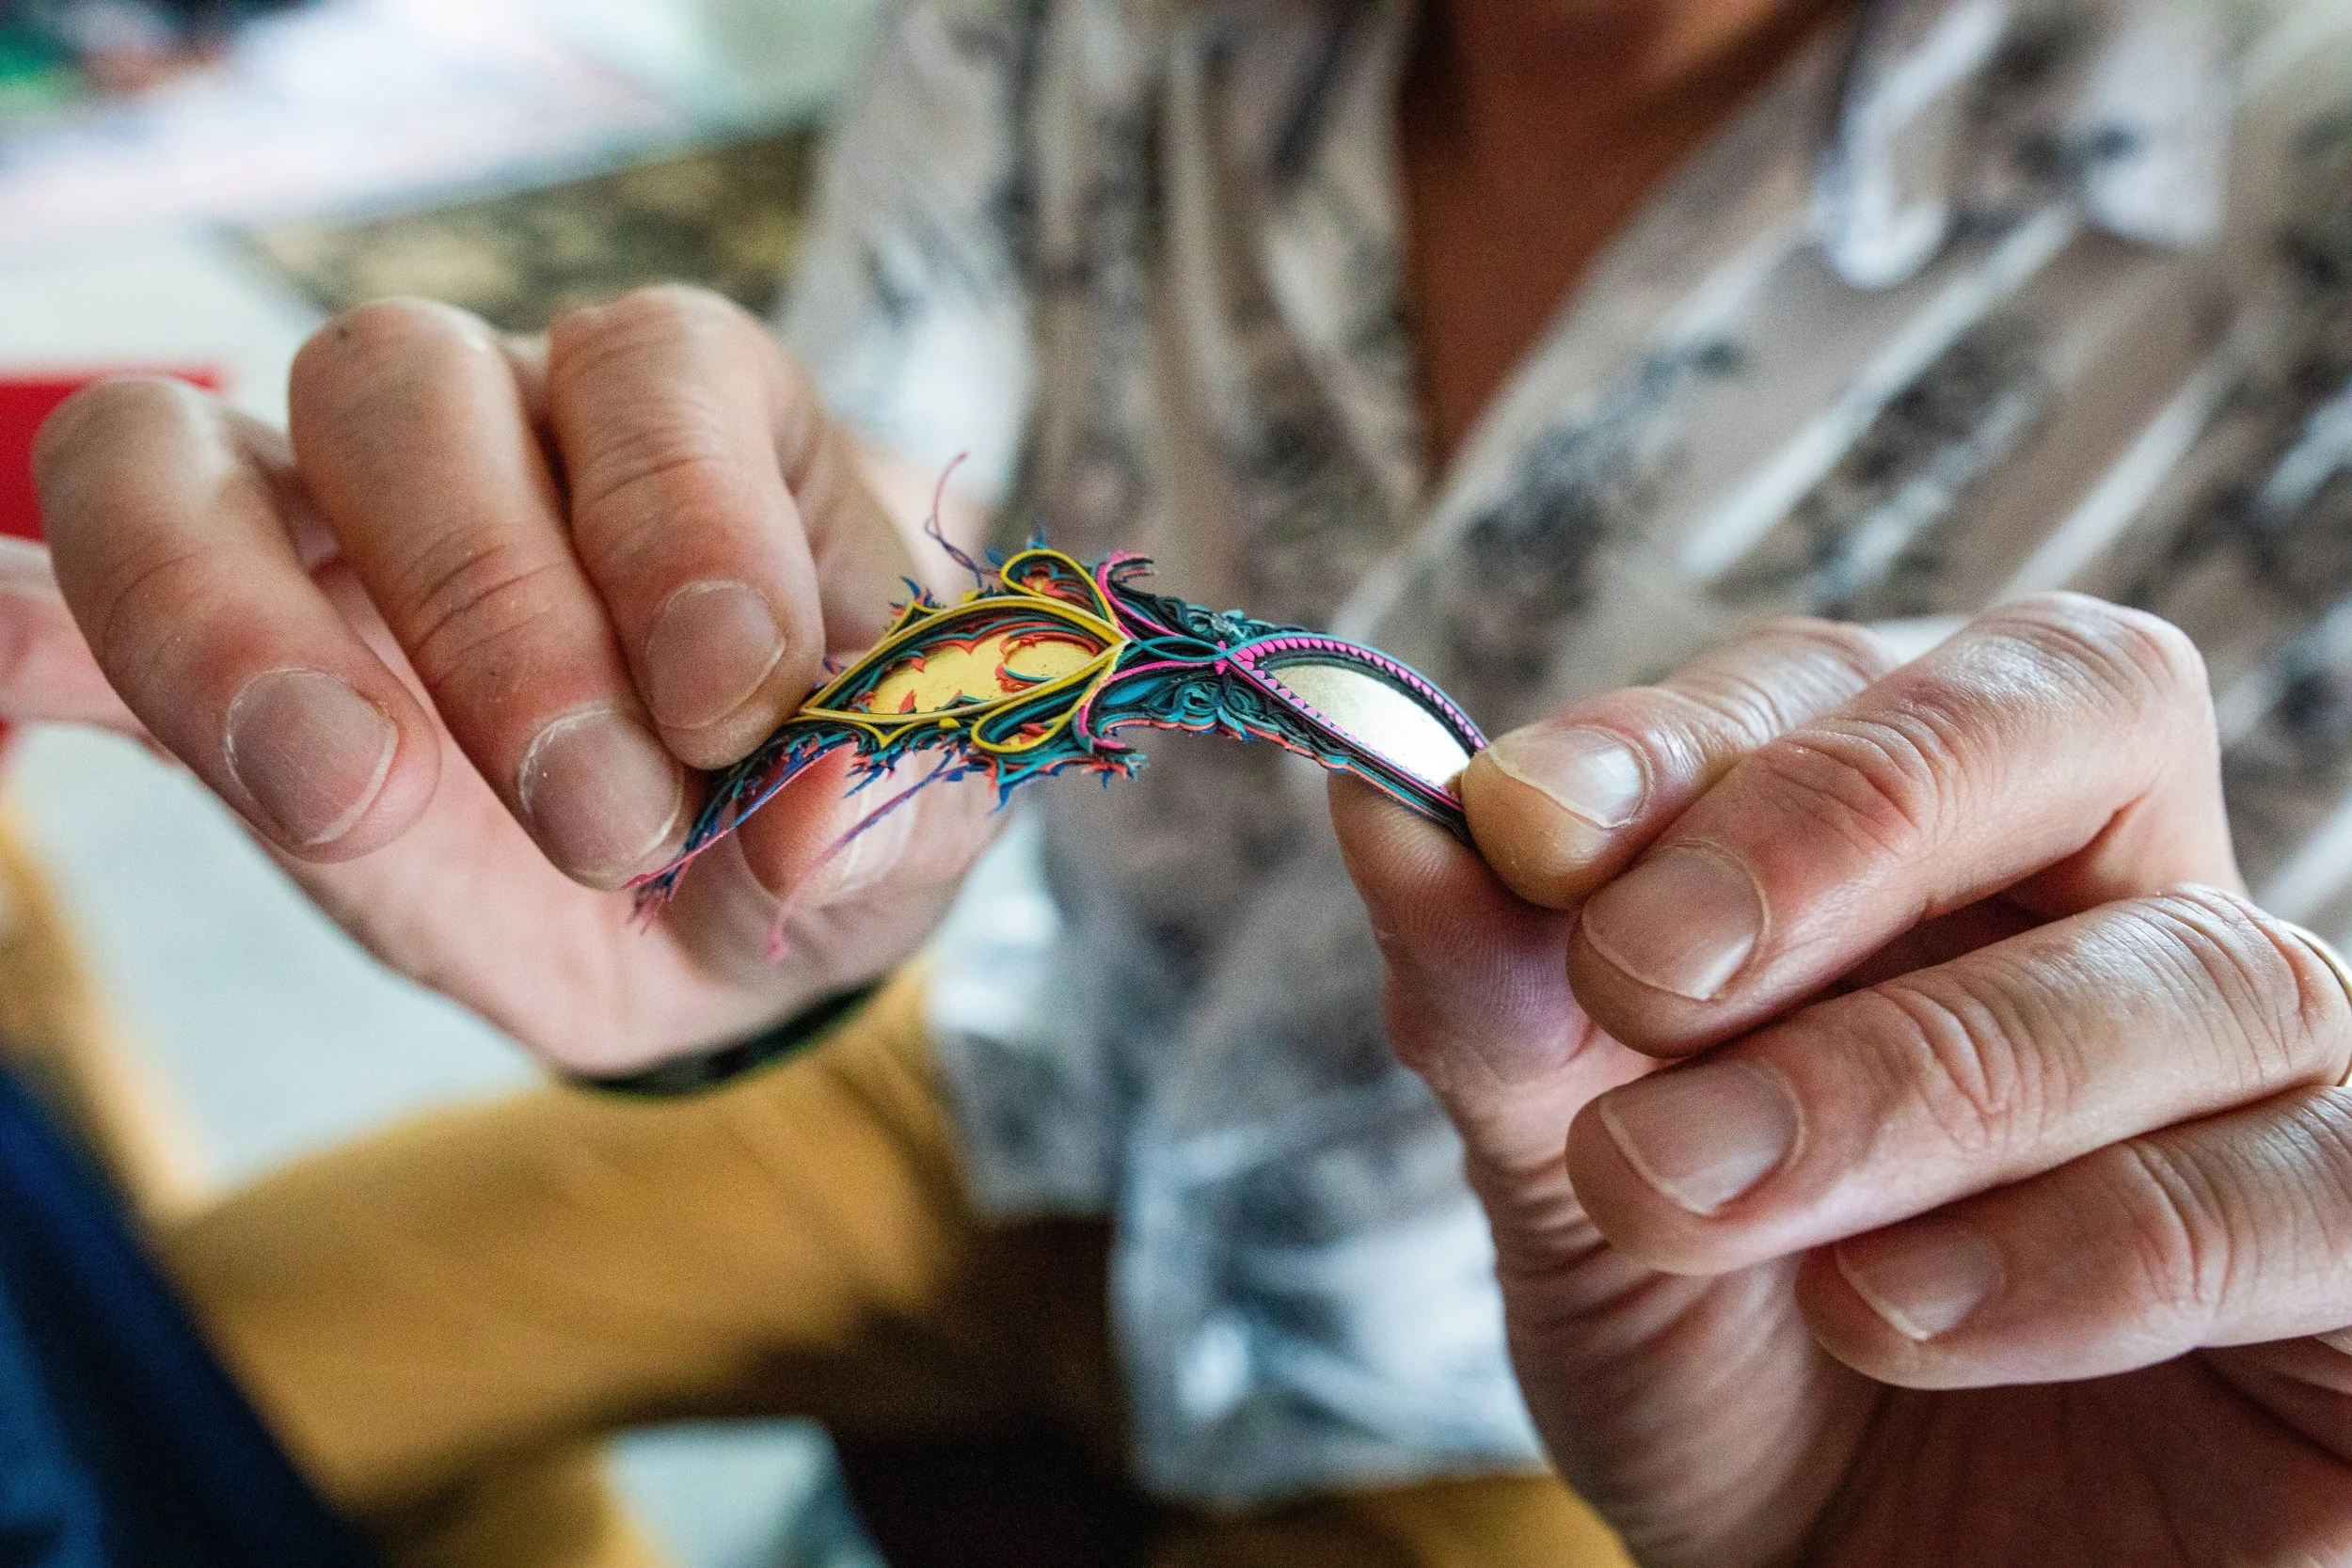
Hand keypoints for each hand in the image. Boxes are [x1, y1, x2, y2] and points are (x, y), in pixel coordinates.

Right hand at [24, 288, 998, 1073]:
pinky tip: (11, 689)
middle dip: (489, 602)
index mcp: (690, 414)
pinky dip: (23, 639)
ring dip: (226, 619)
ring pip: (175, 460)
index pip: (650, 364)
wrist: (737, 905)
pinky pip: (60, 612)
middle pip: (396, 383)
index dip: (683, 514)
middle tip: (601, 816)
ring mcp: (319, 535)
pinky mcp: (210, 672)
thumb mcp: (917, 816)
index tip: (735, 701)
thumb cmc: (832, 801)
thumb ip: (893, 799)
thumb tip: (817, 813)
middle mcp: (491, 429)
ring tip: (339, 794)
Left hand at [1332, 596, 2351, 1566]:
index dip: (1691, 729)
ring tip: (1691, 1193)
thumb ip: (1496, 1003)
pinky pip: (2315, 1188)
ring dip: (1908, 1077)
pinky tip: (1894, 1310)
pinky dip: (2092, 1244)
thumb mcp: (1567, 1186)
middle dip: (1842, 819)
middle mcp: (2122, 912)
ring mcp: (2277, 1078)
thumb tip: (1375, 798)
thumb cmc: (1719, 1360)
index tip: (1522, 821)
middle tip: (1639, 970)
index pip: (1849, 686)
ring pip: (2193, 970)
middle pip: (2081, 708)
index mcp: (1926, 847)